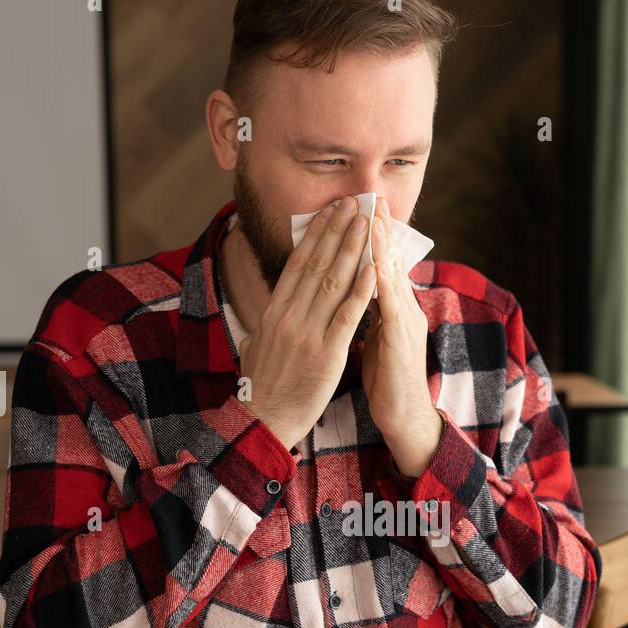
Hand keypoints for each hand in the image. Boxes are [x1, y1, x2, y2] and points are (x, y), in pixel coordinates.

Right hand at [239, 196, 376, 449]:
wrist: (262, 423)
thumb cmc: (260, 391)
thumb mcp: (253, 353)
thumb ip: (259, 334)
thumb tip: (255, 327)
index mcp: (273, 314)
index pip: (296, 266)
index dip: (314, 236)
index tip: (328, 212)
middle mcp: (289, 318)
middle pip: (316, 265)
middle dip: (337, 231)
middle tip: (353, 203)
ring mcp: (307, 335)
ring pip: (332, 283)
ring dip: (352, 249)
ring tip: (366, 223)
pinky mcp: (326, 355)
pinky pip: (347, 317)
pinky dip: (361, 291)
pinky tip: (374, 268)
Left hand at [362, 198, 443, 476]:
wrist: (404, 415)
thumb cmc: (387, 378)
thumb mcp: (375, 335)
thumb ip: (368, 309)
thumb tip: (356, 286)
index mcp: (393, 307)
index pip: (381, 263)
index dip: (372, 236)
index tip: (360, 207)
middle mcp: (403, 309)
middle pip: (389, 261)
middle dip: (379, 229)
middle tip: (370, 196)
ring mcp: (405, 323)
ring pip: (392, 277)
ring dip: (382, 247)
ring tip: (372, 218)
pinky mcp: (401, 341)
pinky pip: (391, 307)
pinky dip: (384, 283)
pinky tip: (377, 265)